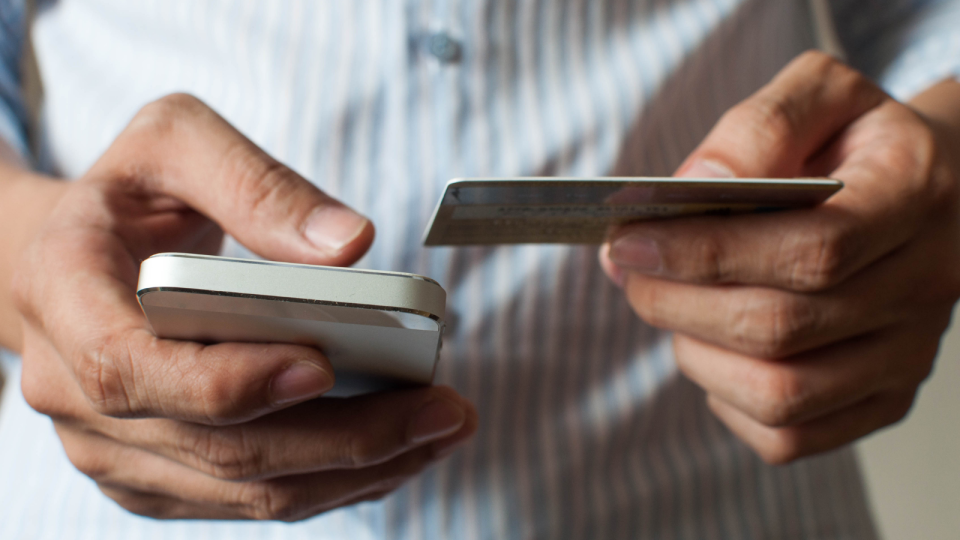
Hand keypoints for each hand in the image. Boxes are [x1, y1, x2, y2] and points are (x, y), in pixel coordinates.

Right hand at [12, 94, 476, 519]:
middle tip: (441, 410)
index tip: (326, 364)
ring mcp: (114, 445)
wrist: (77, 257)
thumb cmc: (128, 196)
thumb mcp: (175, 143)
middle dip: (345, 439)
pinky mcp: (156, 474)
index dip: (229, 381)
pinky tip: (397, 448)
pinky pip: (248, 499)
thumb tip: (350, 244)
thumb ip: (255, 184)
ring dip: (355, 471)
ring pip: (244, 490)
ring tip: (440, 429)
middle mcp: (73, 390)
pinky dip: (331, 482)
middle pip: (217, 447)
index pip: (130, 367)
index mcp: (62, 294)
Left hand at [600, 51, 959, 463]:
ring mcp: (908, 355)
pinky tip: (715, 350)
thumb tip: (697, 185)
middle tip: (628, 271)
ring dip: (695, 352)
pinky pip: (790, 435)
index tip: (629, 241)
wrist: (929, 192)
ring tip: (671, 305)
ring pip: (780, 393)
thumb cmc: (856, 142)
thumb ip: (759, 127)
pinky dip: (728, 401)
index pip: (811, 249)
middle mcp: (924, 286)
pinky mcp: (884, 399)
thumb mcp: (819, 96)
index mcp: (913, 197)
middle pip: (781, 327)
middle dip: (677, 302)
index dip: (706, 252)